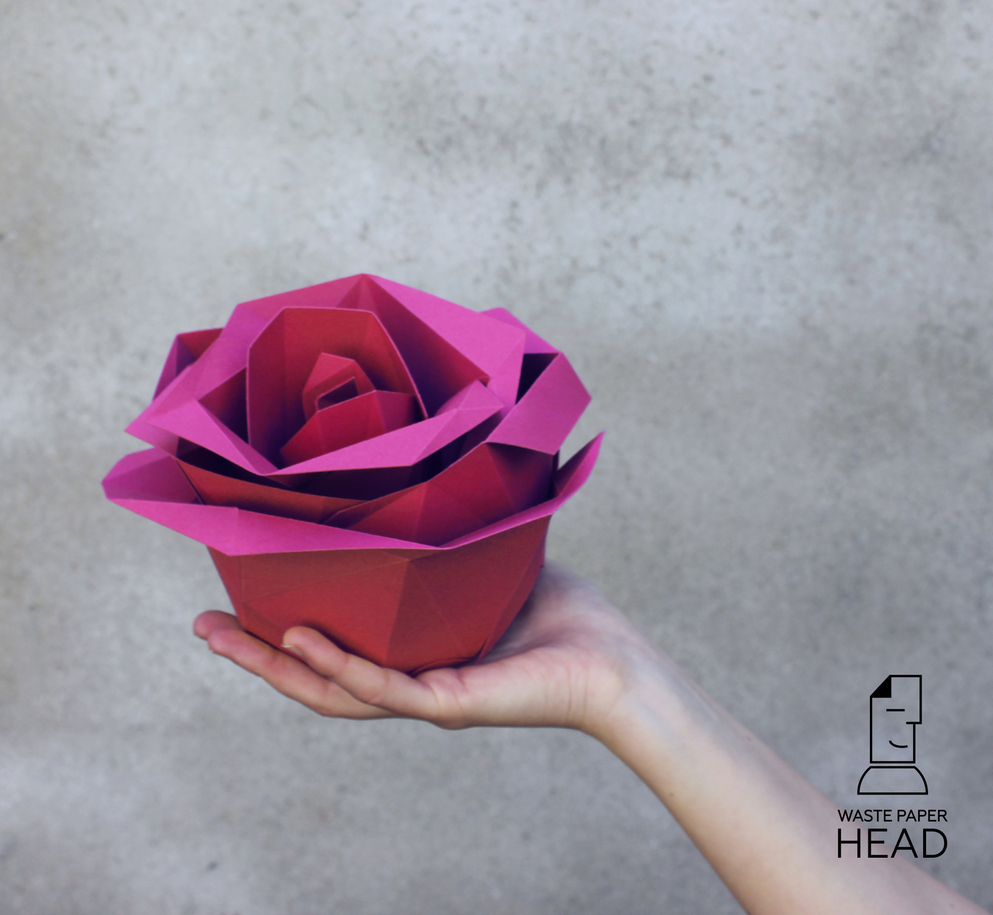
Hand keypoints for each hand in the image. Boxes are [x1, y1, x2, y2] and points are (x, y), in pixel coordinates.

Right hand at [194, 561, 644, 734]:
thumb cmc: (560, 613)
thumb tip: (426, 465)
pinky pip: (383, 688)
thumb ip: (451, 533)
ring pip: (332, 689)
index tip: (238, 597)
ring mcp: (426, 697)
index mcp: (412, 653)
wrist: (612, 659)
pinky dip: (338, 665)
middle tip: (203, 622)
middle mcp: (410, 681)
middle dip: (255, 651)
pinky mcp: (452, 704)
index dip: (281, 627)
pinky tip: (300, 638)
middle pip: (314, 676)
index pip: (333, 647)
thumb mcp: (489, 561)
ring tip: (222, 633)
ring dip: (274, 663)